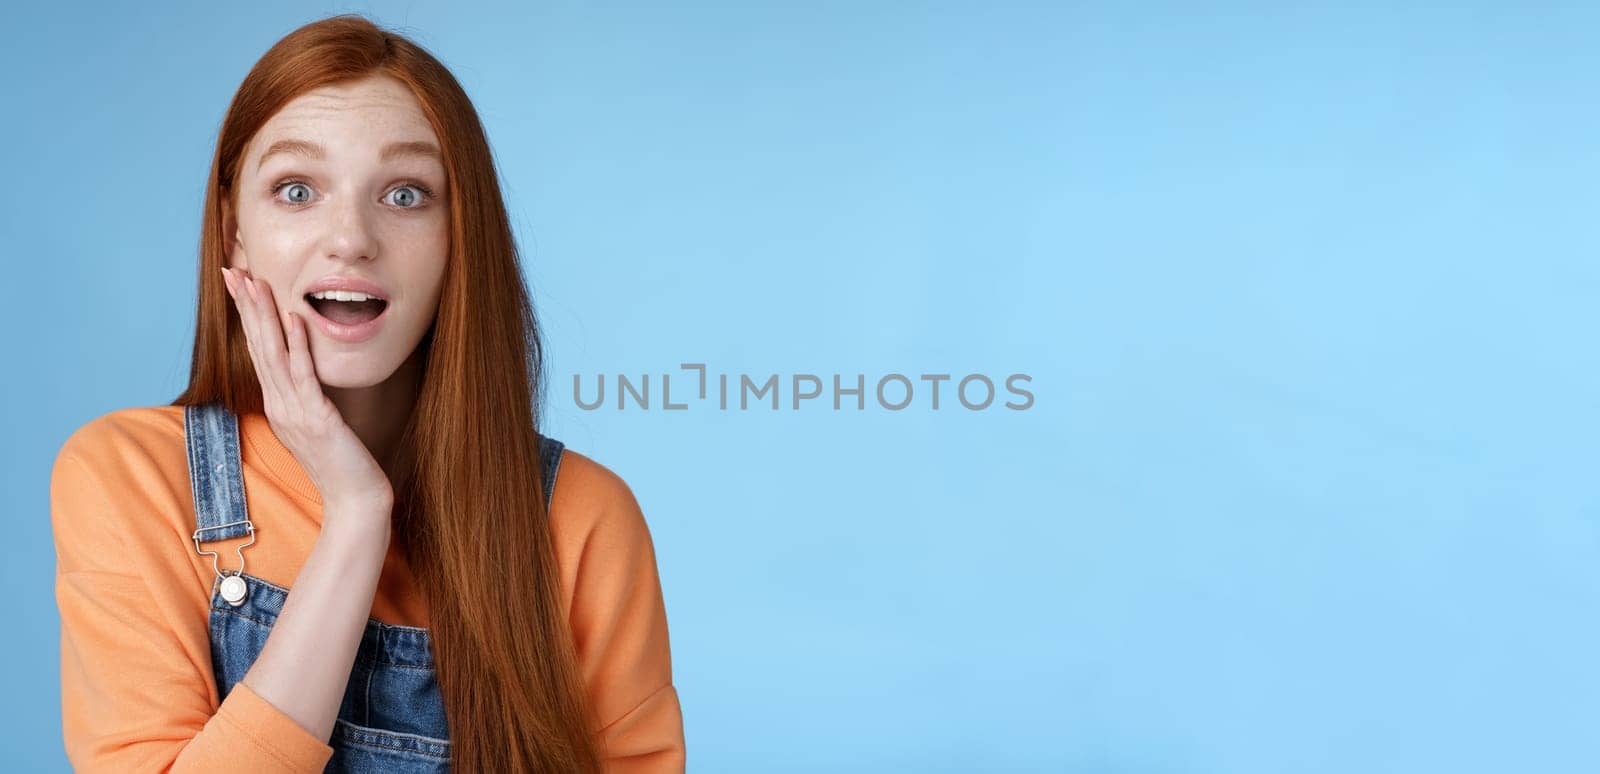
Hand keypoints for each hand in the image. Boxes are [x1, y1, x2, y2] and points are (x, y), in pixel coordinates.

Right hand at [221, 264, 393, 521]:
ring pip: (274, 355)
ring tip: (255, 282)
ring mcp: (295, 413)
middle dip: (246, 306)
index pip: (259, 351)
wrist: (355, 501)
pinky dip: (299, 345)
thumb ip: (306, 400)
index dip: (248, 316)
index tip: (239, 283)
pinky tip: (295, 317)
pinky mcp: (318, 419)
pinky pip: (305, 376)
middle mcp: (280, 406)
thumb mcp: (317, 426)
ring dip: (264, 316)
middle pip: (258, 346)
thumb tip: (301, 376)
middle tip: (232, 270)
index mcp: (278, 405)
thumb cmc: (341, 464)